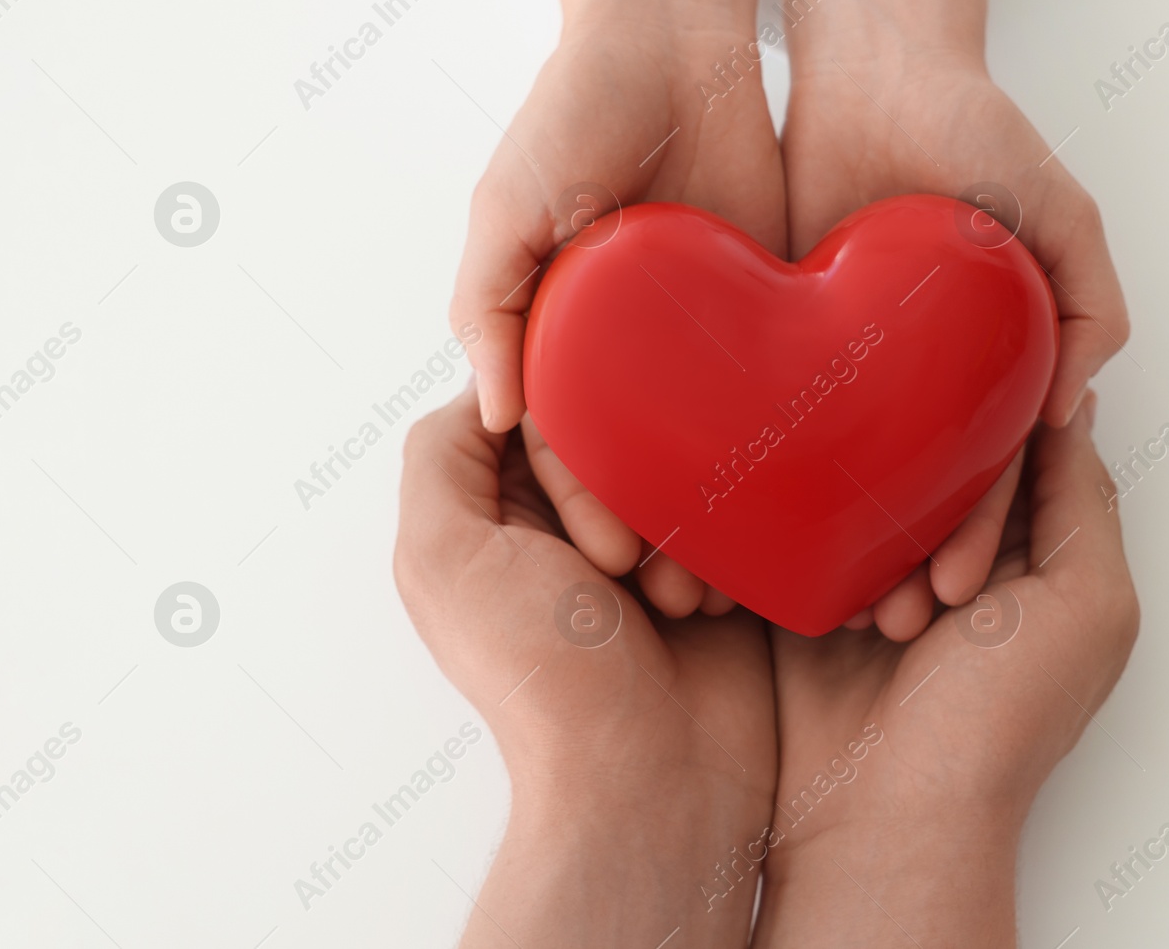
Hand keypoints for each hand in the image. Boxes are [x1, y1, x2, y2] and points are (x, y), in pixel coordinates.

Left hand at [393, 384, 777, 946]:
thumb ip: (439, 456)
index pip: (536, 410)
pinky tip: (712, 605)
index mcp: (490, 515)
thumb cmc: (547, 675)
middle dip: (628, 496)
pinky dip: (726, 547)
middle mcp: (559, 524)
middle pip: (612, 432)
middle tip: (622, 572)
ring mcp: (639, 547)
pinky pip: (729, 509)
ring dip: (683, 526)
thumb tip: (491, 388)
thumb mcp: (448, 558)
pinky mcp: (706, 569)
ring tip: (675, 600)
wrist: (652, 779)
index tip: (583, 536)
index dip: (567, 451)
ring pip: (677, 465)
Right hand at [451, 0, 784, 611]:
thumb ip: (487, 302)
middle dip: (675, 538)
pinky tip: (832, 500)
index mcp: (568, 348)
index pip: (576, 456)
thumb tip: (489, 413)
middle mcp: (640, 359)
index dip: (593, 513)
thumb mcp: (506, 203)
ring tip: (774, 577)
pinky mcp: (782, 313)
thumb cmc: (573, 111)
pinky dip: (808, 447)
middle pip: (657, 471)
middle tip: (703, 601)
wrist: (675, 34)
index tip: (620, 567)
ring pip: (731, 452)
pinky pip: (796, 393)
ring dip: (745, 516)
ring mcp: (712, 342)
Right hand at [752, 392, 1139, 946]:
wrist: (890, 817)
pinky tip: (844, 607)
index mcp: (1044, 553)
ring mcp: (894, 567)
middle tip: (941, 595)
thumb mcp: (1086, 603)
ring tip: (891, 624)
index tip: (980, 498)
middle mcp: (971, 552)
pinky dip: (830, 554)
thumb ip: (1085, 498)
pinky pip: (822, 525)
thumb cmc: (1000, 725)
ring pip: (882, 489)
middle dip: (941, 517)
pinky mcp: (827, 587)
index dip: (1004, 462)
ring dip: (883, 545)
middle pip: (949, 462)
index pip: (1026, 448)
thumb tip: (1075, 403)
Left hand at [780, 0, 1129, 634]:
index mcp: (982, 370)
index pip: (980, 479)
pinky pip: (753, 413)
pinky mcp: (767, 335)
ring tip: (791, 601)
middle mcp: (910, 379)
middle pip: (900, 493)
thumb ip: (1090, 305)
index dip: (970, 540)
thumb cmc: (975, 125)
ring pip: (822, 472)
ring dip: (812, 539)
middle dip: (889, 563)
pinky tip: (725, 524)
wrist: (871, 57)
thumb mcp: (1062, 212)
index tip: (947, 596)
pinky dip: (745, 468)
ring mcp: (837, 363)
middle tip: (867, 624)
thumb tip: (1071, 410)